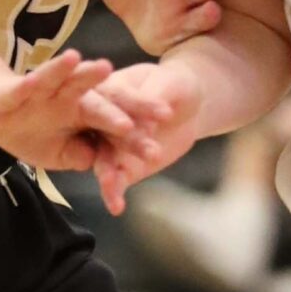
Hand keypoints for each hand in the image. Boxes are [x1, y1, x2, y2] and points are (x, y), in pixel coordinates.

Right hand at [0, 49, 144, 172]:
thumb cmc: (25, 129)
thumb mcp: (57, 153)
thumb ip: (79, 156)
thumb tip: (98, 162)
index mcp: (82, 112)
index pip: (116, 121)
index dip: (138, 131)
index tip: (162, 142)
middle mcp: (68, 98)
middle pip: (104, 100)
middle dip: (129, 107)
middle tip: (158, 112)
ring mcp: (42, 91)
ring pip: (67, 81)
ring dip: (83, 75)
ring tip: (103, 67)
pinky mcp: (13, 90)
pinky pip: (24, 85)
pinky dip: (32, 82)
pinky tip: (39, 79)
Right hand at [88, 57, 207, 214]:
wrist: (189, 107)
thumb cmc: (176, 87)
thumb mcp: (171, 84)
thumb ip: (155, 97)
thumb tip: (147, 117)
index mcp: (109, 89)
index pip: (110, 101)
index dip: (117, 113)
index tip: (128, 127)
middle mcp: (102, 117)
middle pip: (101, 133)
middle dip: (106, 146)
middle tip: (110, 161)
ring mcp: (110, 143)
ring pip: (104, 159)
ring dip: (106, 174)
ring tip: (109, 186)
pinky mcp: (123, 165)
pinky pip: (116, 180)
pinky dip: (114, 193)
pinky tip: (115, 207)